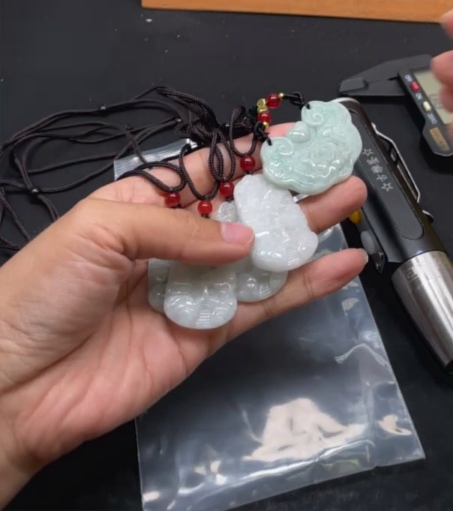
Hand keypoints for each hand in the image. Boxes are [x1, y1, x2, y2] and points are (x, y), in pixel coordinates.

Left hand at [0, 130, 366, 504]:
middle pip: (247, 209)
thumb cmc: (45, 288)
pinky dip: (304, 287)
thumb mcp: (102, 230)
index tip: (298, 137)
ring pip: (264, 254)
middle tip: (339, 168)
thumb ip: (180, 229)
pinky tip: (340, 267)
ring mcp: (196, 289)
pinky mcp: (209, 334)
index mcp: (145, 203)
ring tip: (350, 202)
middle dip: (292, 188)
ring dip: (307, 230)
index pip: (211, 170)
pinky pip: (263, 304)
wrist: (17, 384)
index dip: (254, 153)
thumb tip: (247, 238)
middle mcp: (176, 242)